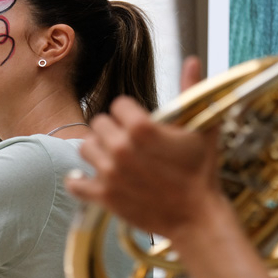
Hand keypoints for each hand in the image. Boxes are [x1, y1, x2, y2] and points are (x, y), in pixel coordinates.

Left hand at [65, 56, 223, 237]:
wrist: (198, 217)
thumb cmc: (201, 172)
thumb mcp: (202, 127)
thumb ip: (192, 91)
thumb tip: (191, 60)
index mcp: (141, 127)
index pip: (118, 105)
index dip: (130, 112)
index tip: (140, 124)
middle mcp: (120, 147)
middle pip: (98, 124)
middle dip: (112, 130)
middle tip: (127, 142)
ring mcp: (109, 173)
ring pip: (85, 148)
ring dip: (97, 151)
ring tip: (112, 158)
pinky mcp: (104, 196)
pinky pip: (75, 183)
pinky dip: (78, 182)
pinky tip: (88, 179)